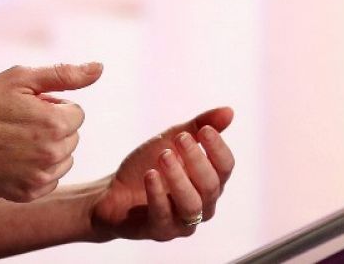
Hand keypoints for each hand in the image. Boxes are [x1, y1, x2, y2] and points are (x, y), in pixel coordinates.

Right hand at [0, 62, 101, 201]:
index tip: (27, 107)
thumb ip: (65, 75)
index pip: (76, 112)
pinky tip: (13, 159)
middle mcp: (53, 154)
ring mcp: (41, 178)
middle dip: (52, 126)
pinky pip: (50, 178)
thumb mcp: (21, 79)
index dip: (52, 105)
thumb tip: (99, 68)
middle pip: (71, 135)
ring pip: (64, 158)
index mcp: (56, 123)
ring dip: (48, 148)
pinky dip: (37, 169)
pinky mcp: (28, 194)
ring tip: (16, 140)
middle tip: (19, 122)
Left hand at [89, 107, 235, 241]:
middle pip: (211, 186)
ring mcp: (182, 222)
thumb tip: (229, 111)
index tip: (204, 130)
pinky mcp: (160, 232)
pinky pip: (164, 215)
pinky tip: (150, 175)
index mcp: (210, 182)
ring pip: (192, 205)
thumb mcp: (172, 140)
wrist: (114, 191)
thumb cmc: (148, 165)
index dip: (218, 148)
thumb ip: (198, 126)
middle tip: (180, 138)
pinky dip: (158, 194)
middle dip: (197, 160)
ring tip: (164, 156)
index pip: (226, 167)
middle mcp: (202, 205)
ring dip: (179, 178)